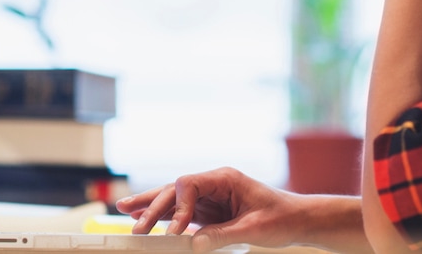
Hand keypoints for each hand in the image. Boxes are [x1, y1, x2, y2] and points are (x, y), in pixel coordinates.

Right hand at [115, 167, 305, 252]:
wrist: (297, 220)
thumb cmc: (281, 218)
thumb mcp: (253, 229)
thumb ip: (222, 235)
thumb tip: (193, 244)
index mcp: (225, 178)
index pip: (189, 184)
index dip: (177, 206)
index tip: (174, 230)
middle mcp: (214, 184)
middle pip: (175, 190)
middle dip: (153, 205)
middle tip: (132, 222)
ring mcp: (210, 197)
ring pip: (174, 199)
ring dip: (150, 207)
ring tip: (124, 211)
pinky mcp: (209, 211)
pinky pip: (181, 213)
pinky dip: (163, 217)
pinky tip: (144, 219)